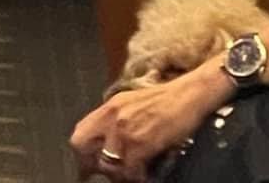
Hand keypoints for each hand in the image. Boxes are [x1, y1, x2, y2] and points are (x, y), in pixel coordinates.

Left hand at [72, 70, 223, 178]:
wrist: (188, 94)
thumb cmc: (166, 101)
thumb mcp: (132, 105)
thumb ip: (117, 121)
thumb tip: (109, 146)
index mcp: (108, 107)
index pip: (80, 133)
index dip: (83, 155)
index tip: (89, 169)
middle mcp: (111, 116)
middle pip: (83, 147)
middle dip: (93, 165)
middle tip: (109, 175)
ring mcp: (124, 129)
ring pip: (106, 164)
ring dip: (118, 174)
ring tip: (132, 175)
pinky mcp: (141, 142)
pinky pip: (129, 170)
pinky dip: (136, 177)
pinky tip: (145, 175)